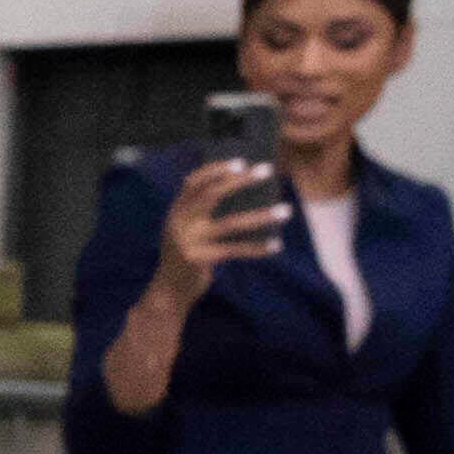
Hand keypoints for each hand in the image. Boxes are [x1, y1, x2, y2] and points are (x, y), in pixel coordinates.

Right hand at [150, 158, 293, 294]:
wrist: (168, 291)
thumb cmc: (186, 256)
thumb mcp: (187, 231)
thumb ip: (202, 214)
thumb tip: (246, 196)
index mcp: (175, 211)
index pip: (193, 182)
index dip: (215, 170)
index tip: (241, 162)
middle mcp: (179, 222)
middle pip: (212, 195)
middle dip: (241, 181)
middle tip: (267, 170)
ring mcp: (188, 241)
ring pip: (231, 223)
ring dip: (262, 216)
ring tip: (285, 211)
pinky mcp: (199, 260)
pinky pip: (235, 250)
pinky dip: (257, 248)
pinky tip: (276, 245)